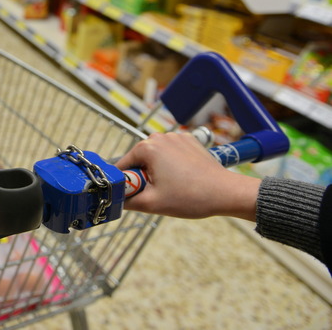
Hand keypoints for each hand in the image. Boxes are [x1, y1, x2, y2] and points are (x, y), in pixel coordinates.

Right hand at [114, 132, 260, 220]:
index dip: (127, 183)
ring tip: (173, 187)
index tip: (139, 195)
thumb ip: (126, 200)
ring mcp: (176, 137)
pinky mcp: (189, 141)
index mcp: (147, 147)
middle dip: (143, 177)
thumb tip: (114, 199)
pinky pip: (170, 154)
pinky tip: (182, 178)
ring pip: (154, 158)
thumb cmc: (191, 197)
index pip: (123, 166)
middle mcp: (160, 136)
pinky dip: (171, 166)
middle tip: (159, 193)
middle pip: (138, 160)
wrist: (225, 193)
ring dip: (157, 172)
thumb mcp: (151, 204)